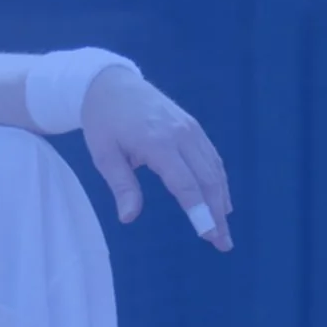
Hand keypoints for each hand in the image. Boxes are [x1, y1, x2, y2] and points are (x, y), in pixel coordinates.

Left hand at [79, 66, 232, 250]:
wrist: (111, 84)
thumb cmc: (103, 122)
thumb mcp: (103, 154)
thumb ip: (121, 185)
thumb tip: (128, 218)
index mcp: (157, 142)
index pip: (185, 183)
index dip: (199, 211)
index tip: (208, 235)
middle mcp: (180, 134)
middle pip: (207, 179)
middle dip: (216, 213)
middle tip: (222, 243)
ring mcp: (190, 129)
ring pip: (214, 169)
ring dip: (222, 200)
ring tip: (223, 228)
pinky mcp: (193, 126)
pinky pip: (211, 157)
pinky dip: (219, 181)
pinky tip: (220, 200)